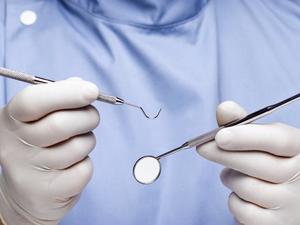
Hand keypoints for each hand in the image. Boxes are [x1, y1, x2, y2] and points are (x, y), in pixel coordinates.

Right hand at [0, 78, 99, 224]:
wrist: (26, 193)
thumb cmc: (39, 146)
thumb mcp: (37, 119)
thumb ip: (58, 98)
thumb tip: (81, 85)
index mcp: (10, 120)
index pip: (32, 101)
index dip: (67, 93)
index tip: (92, 91)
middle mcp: (14, 145)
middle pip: (61, 124)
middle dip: (88, 116)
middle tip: (91, 117)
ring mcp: (29, 171)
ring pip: (78, 147)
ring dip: (87, 141)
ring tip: (77, 144)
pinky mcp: (48, 192)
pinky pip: (84, 170)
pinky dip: (86, 164)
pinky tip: (72, 166)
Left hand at [197, 101, 299, 224]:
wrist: (292, 202)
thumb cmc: (273, 164)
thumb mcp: (267, 143)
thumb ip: (245, 126)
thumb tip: (223, 108)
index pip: (279, 140)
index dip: (247, 136)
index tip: (220, 136)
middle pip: (257, 164)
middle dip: (223, 154)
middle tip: (203, 148)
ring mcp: (293, 204)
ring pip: (245, 187)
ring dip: (230, 179)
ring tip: (236, 175)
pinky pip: (242, 211)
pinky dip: (235, 202)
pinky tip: (244, 196)